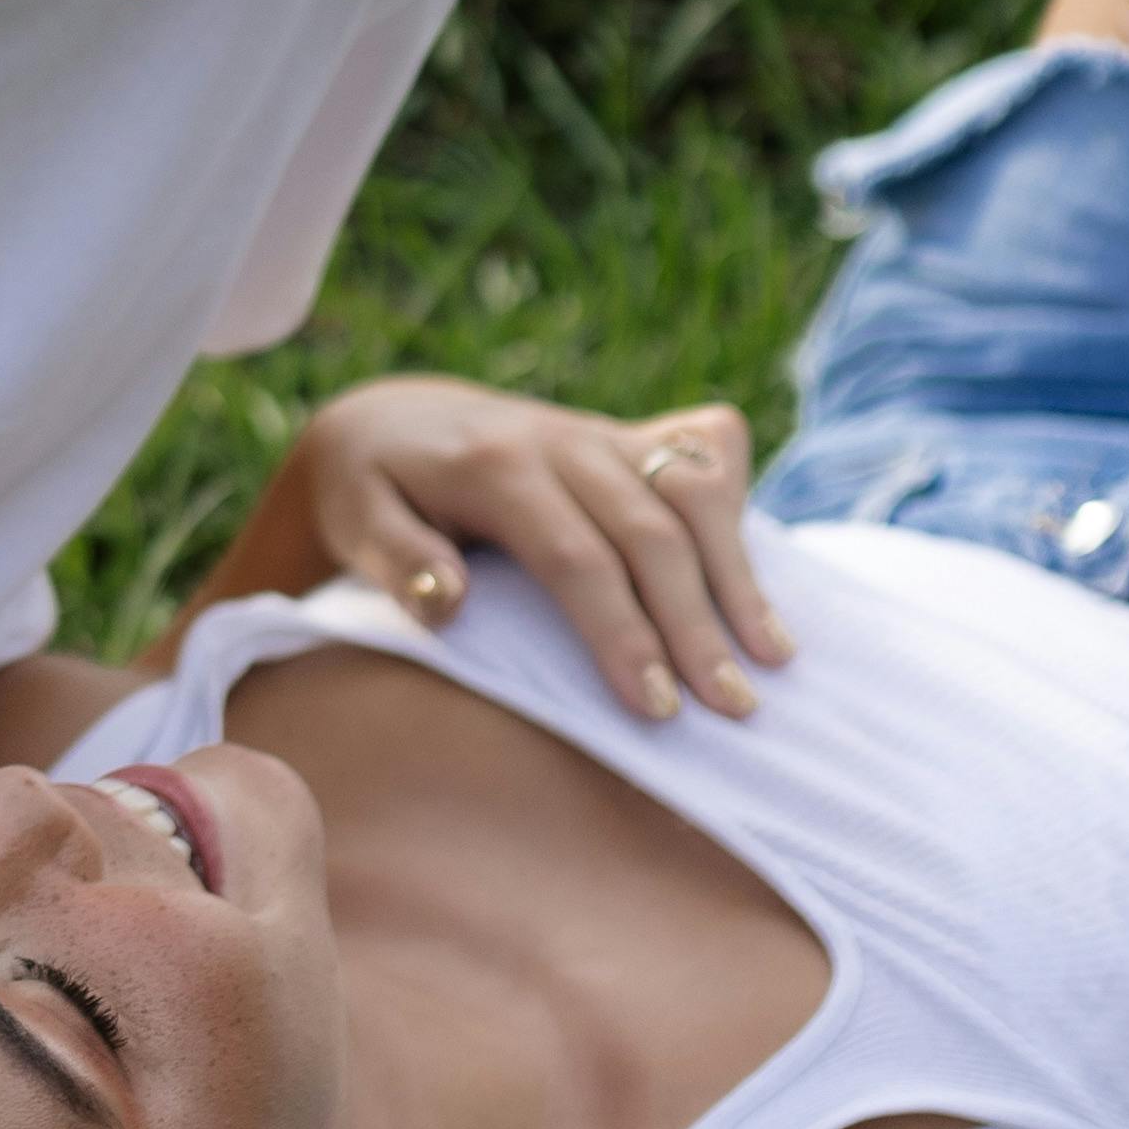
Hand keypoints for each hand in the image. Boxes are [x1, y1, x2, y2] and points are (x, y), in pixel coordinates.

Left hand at [296, 380, 791, 721]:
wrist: (390, 418)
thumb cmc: (370, 489)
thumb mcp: (354, 519)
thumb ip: (396, 560)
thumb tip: (450, 602)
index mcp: (494, 467)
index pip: (575, 556)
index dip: (620, 632)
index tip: (656, 708)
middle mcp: (562, 442)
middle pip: (650, 532)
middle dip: (698, 624)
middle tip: (734, 710)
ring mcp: (602, 434)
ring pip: (691, 492)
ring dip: (738, 575)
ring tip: (775, 658)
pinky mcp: (628, 437)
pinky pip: (701, 454)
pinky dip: (739, 507)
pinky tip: (762, 575)